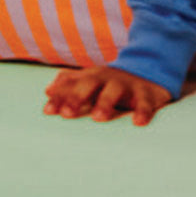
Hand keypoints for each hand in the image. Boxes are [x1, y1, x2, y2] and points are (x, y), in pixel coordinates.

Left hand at [43, 66, 171, 126]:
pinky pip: (145, 102)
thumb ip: (69, 85)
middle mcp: (107, 78)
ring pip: (115, 91)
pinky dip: (142, 111)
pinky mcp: (146, 93)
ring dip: (106, 103)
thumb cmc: (111, 83)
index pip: (72, 85)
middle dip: (77, 97)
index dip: (59, 96)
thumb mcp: (90, 81)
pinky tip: (138, 122)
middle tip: (66, 113)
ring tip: (98, 117)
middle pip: (89, 84)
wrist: (148, 74)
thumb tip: (47, 91)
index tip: (47, 111)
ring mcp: (126, 84)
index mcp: (91, 76)